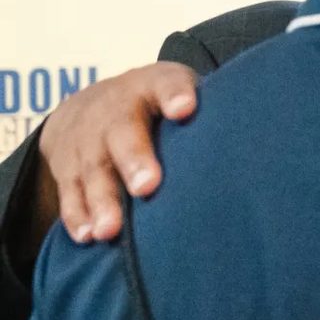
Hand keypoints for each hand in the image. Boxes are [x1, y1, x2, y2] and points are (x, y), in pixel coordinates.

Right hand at [38, 62, 198, 244]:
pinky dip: (77, 214)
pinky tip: (88, 235)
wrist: (92, 106)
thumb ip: (209, 113)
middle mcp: (113, 111)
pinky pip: (69, 192)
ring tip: (110, 229)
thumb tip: (253, 149)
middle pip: (122, 133)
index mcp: (152, 87)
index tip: (184, 108)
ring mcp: (86, 139)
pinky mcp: (65, 167)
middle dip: (134, 160)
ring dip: (101, 200)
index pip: (165, 84)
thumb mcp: (179, 93)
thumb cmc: (157, 106)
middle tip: (147, 185)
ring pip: (93, 170)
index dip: (174, 94)